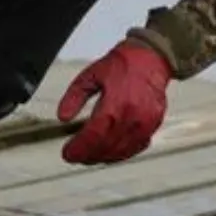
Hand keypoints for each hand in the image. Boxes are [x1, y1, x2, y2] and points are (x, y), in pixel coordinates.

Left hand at [56, 40, 173, 164]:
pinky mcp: (153, 126)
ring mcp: (145, 123)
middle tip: (75, 155)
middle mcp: (133, 116)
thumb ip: (74, 96)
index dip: (78, 148)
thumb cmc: (124, 64)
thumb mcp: (91, 75)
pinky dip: (119, 154)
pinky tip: (107, 152)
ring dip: (101, 158)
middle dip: (87, 155)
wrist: (152, 57)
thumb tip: (62, 116)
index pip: (93, 135)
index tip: (67, 153)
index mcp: (116, 103)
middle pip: (105, 147)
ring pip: (120, 152)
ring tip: (88, 156)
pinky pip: (134, 148)